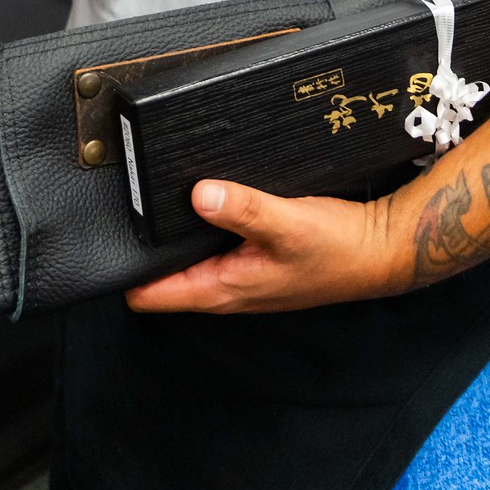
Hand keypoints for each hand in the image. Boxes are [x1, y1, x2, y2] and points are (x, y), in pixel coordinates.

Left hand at [125, 180, 402, 314]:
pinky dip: (203, 225)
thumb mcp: (287, 224)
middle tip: (126, 201)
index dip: (125, 272)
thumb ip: (243, 209)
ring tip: (157, 192)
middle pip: (164, 276)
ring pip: (189, 258)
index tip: (109, 237)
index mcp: (222, 289)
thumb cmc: (337, 248)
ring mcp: (241, 274)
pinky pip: (214, 244)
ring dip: (175, 234)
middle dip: (145, 247)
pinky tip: (206, 195)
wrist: (380, 250)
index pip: (150, 297)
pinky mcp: (256, 258)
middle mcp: (226, 288)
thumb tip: (198, 194)